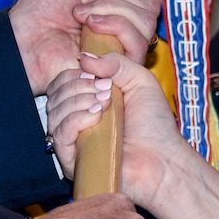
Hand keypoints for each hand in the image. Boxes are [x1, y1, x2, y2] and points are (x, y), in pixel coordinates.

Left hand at [9, 0, 164, 94]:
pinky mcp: (122, 66)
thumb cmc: (44, 3)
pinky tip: (90, 28)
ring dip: (110, 8)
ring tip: (81, 15)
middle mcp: (127, 22)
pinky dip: (115, 26)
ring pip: (148, 18)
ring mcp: (125, 45)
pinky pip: (139, 42)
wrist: (25, 36)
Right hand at [47, 51, 187, 206]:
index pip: (63, 82)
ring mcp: (73, 140)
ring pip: (54, 111)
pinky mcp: (72, 160)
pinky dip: (75, 119)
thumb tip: (83, 57)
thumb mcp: (140, 80)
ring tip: (106, 104)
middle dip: (79, 84)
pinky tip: (96, 116)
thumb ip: (116, 62)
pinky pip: (59, 134)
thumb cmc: (155, 125)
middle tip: (106, 90)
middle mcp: (77, 120)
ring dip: (78, 100)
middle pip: (56, 94)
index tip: (101, 76)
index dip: (77, 73)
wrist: (164, 160)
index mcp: (88, 101)